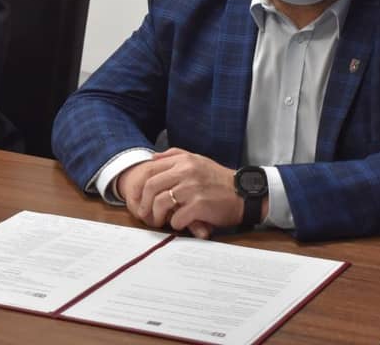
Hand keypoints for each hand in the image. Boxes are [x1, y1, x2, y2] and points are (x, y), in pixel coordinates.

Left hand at [136, 148, 254, 238]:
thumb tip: (151, 157)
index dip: (138, 186)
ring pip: (161, 203)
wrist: (243, 193)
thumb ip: (174, 155)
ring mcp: (192, 188)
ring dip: (157, 216)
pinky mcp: (200, 205)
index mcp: (183, 160)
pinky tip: (179, 224)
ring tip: (160, 221)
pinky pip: (177, 218)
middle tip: (145, 214)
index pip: (150, 170)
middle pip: (151, 186)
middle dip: (144, 203)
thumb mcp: (197, 160)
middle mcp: (186, 172)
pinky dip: (175, 224)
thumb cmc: (218, 179)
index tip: (136, 198)